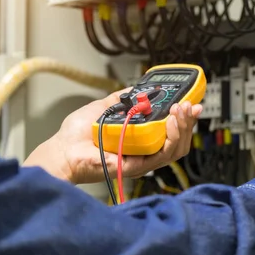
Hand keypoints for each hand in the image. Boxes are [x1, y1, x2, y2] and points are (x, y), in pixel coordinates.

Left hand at [24, 90, 201, 183]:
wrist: (63, 148)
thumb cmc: (78, 134)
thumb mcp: (105, 107)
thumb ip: (123, 98)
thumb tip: (138, 87)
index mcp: (141, 141)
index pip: (171, 133)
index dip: (184, 119)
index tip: (190, 102)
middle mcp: (145, 153)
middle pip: (178, 142)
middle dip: (188, 122)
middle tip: (189, 105)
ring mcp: (142, 161)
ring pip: (175, 148)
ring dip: (182, 127)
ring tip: (180, 110)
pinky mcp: (137, 167)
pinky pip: (162, 154)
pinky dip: (171, 137)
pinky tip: (170, 121)